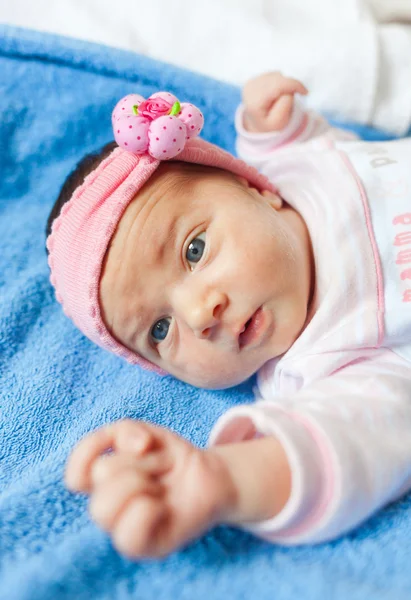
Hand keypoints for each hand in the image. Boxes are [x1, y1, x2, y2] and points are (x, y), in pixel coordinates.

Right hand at [64, 419, 234, 558]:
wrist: (211, 478)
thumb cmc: (172, 458)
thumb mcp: (147, 433)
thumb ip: (127, 431)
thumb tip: (136, 446)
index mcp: (100, 481)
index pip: (75, 473)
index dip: (92, 452)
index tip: (138, 444)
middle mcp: (107, 505)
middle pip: (102, 473)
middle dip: (139, 460)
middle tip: (158, 468)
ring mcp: (123, 528)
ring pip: (104, 507)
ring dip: (142, 483)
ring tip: (160, 486)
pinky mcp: (145, 548)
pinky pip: (127, 536)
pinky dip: (148, 512)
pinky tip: (163, 507)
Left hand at [242, 71, 307, 132]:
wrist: (258, 126)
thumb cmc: (270, 125)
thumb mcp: (279, 122)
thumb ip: (285, 105)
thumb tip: (288, 89)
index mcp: (254, 102)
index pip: (277, 85)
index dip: (294, 85)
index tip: (305, 92)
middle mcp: (250, 89)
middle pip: (278, 79)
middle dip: (289, 87)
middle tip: (290, 101)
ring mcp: (251, 82)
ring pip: (277, 76)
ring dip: (284, 86)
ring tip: (280, 100)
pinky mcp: (255, 79)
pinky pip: (274, 76)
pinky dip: (279, 83)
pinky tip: (275, 95)